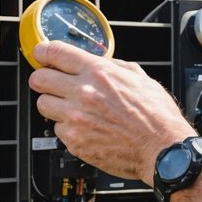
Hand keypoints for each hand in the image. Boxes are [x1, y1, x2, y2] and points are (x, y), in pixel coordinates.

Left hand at [28, 41, 195, 184]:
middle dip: (42, 78)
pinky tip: (85, 128)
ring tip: (70, 108)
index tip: (41, 53)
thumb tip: (96, 61)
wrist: (162, 149)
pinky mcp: (74, 141)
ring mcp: (75, 118)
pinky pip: (57, 129)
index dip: (43, 51)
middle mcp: (83, 93)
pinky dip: (68, 129)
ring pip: (42, 104)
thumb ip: (112, 66)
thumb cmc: (156, 116)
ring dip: (53, 104)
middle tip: (49, 82)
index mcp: (99, 72)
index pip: (55, 52)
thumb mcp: (138, 77)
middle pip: (39, 78)